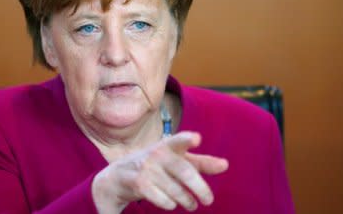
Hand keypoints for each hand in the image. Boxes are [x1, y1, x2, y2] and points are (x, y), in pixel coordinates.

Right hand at [92, 131, 228, 212]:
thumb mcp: (177, 161)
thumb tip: (225, 165)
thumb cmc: (154, 167)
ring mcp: (146, 168)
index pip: (179, 140)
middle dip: (200, 188)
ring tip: (191, 204)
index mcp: (168, 145)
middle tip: (208, 200)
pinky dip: (169, 203)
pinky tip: (171, 204)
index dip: (187, 139)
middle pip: (185, 171)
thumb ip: (201, 162)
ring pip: (176, 189)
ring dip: (186, 200)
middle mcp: (157, 154)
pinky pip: (162, 198)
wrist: (117, 177)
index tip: (197, 139)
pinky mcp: (138, 183)